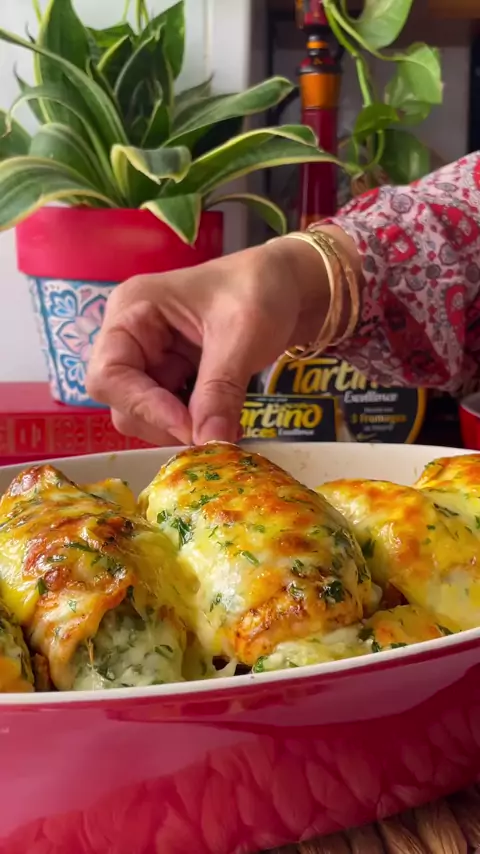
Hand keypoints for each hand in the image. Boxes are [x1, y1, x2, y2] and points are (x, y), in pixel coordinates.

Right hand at [86, 235, 339, 446]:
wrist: (291, 284)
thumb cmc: (260, 289)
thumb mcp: (242, 334)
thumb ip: (221, 388)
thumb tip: (209, 441)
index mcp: (132, 311)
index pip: (109, 375)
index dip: (143, 406)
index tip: (189, 427)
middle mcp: (130, 337)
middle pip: (122, 402)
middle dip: (165, 423)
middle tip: (213, 432)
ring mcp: (150, 359)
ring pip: (145, 416)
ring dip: (182, 428)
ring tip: (225, 424)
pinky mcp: (171, 377)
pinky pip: (170, 415)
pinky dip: (195, 425)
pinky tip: (224, 421)